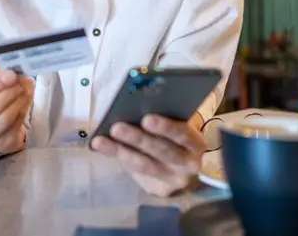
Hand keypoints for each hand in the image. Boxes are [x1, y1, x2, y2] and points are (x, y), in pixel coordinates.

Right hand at [0, 64, 34, 153]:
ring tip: (26, 89)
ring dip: (18, 101)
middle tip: (21, 81)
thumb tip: (8, 68)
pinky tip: (25, 102)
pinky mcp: (0, 148)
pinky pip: (15, 128)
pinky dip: (23, 112)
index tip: (11, 74)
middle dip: (8, 93)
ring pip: (4, 120)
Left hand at [90, 113, 205, 196]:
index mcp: (196, 143)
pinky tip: (102, 148)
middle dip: (137, 139)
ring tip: (100, 141)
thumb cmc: (176, 135)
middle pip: (162, 151)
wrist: (184, 164)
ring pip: (145, 165)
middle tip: (116, 128)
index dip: (166, 127)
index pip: (183, 134)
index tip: (146, 119)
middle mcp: (189, 164)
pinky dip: (118, 158)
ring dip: (121, 151)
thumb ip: (165, 118)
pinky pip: (137, 173)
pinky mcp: (160, 189)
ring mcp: (174, 180)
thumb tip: (135, 106)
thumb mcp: (177, 125)